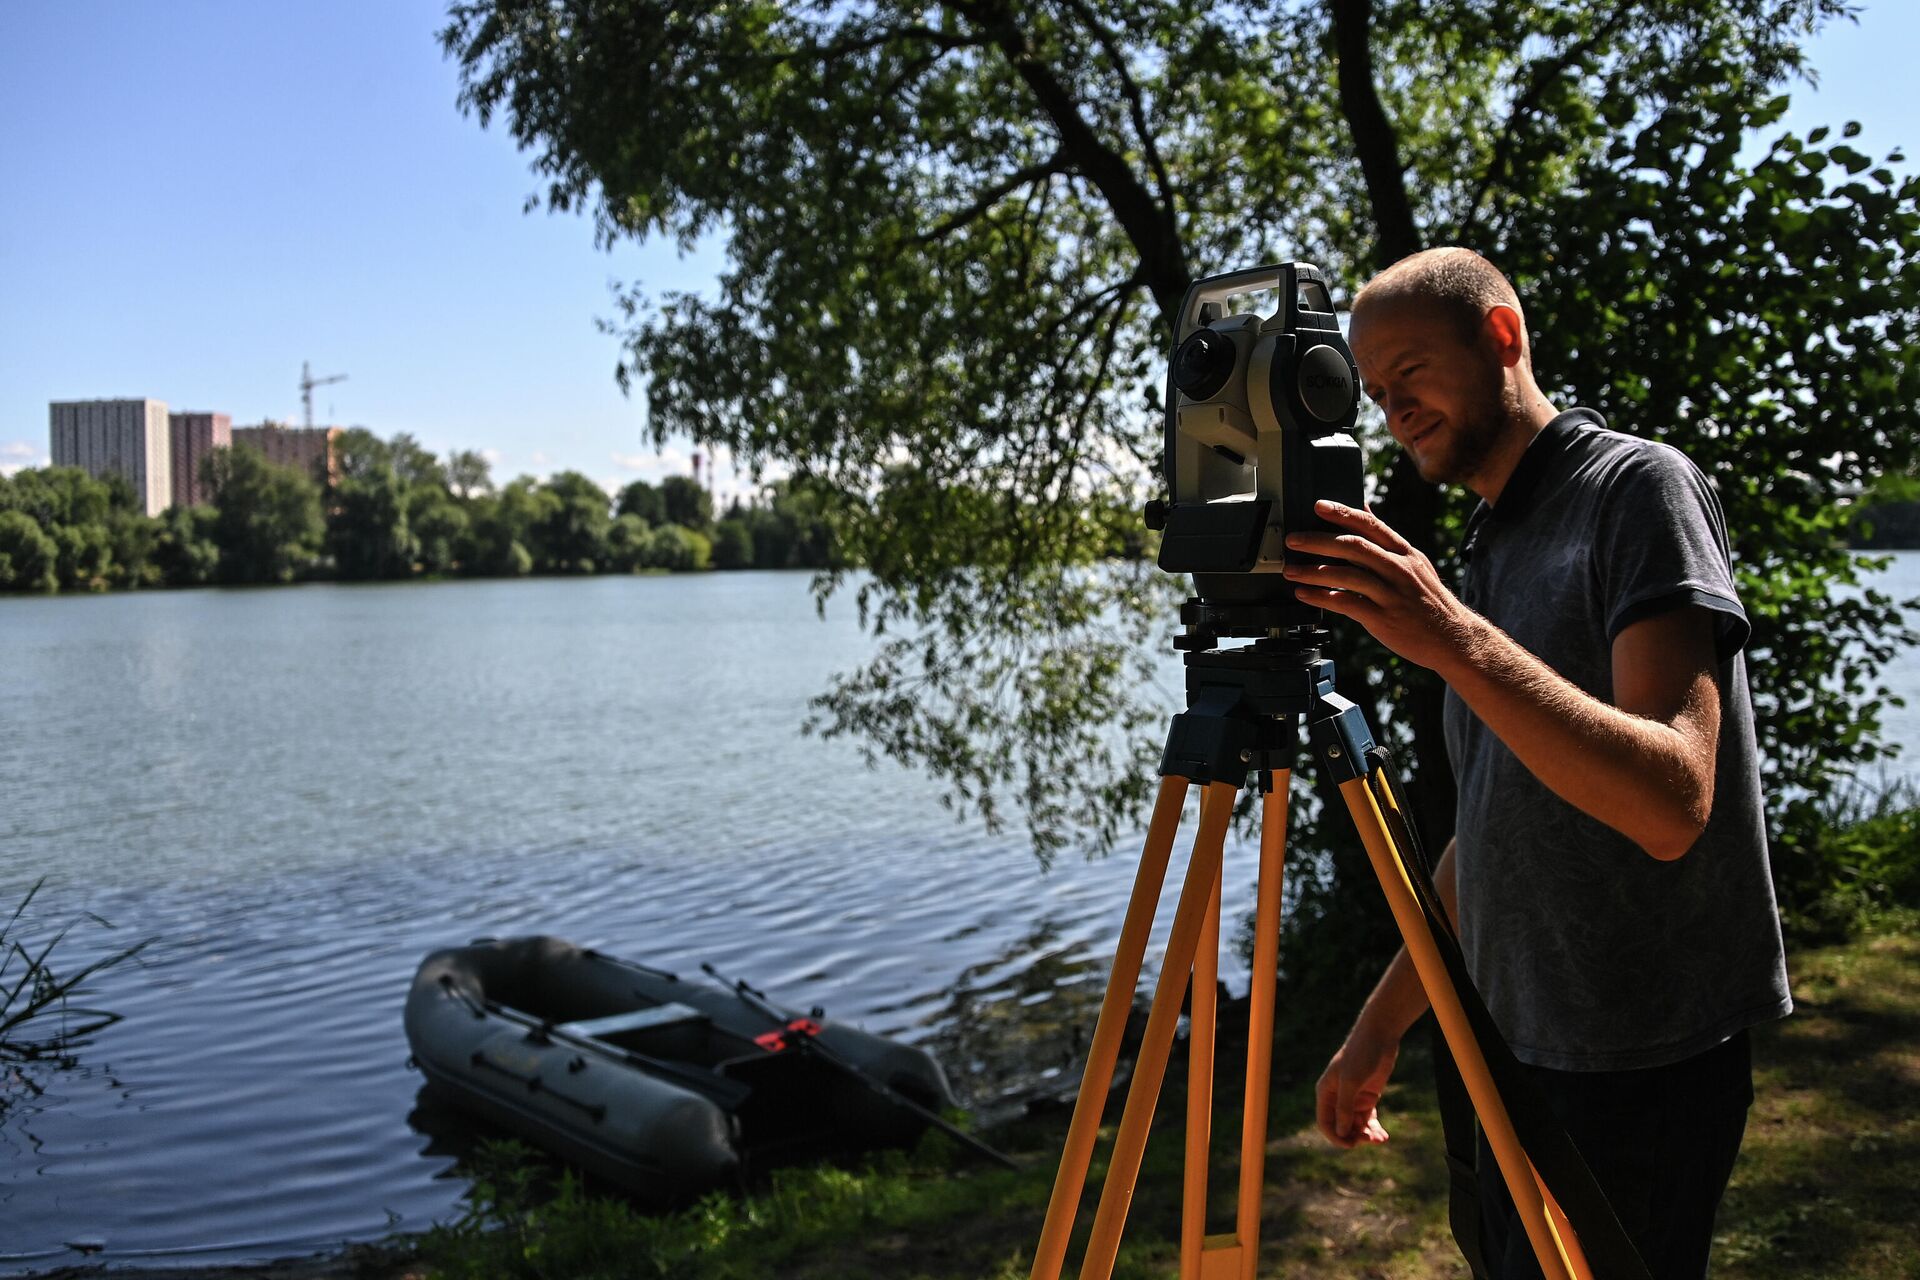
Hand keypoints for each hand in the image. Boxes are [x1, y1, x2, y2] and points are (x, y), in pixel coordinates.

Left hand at [1282, 500, 1479, 672]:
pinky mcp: (1384, 618)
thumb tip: (1364, 508)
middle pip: (1354, 546)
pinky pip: (1347, 604)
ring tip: (1291, 570)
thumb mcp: (1415, 563)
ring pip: (1347, 575)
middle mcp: (1399, 569)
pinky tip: (1304, 594)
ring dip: (1314, 571)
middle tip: (1293, 540)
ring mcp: (1391, 594)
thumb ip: (1386, 539)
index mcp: (1405, 553)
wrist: (1453, 638)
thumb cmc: (1428, 601)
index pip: (1371, 525)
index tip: (1318, 506)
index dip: (1343, 513)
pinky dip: (1322, 598)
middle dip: (1318, 541)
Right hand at [1316, 1024, 1399, 1148]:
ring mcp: (1353, 1098)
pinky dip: (1374, 1128)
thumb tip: (1341, 1132)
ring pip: (1356, 1125)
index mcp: (1326, 1093)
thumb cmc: (1361, 1055)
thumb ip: (1345, 1107)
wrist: (1379, 1037)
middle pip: (1342, 1126)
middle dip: (1354, 1136)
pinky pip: (1368, 1119)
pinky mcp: (1367, 1097)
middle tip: (1369, 1140)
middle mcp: (1337, 1098)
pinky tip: (1384, 1136)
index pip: (1325, 1122)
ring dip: (1366, 1135)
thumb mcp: (1351, 1081)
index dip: (1335, 1136)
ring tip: (1380, 1138)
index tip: (1351, 1145)